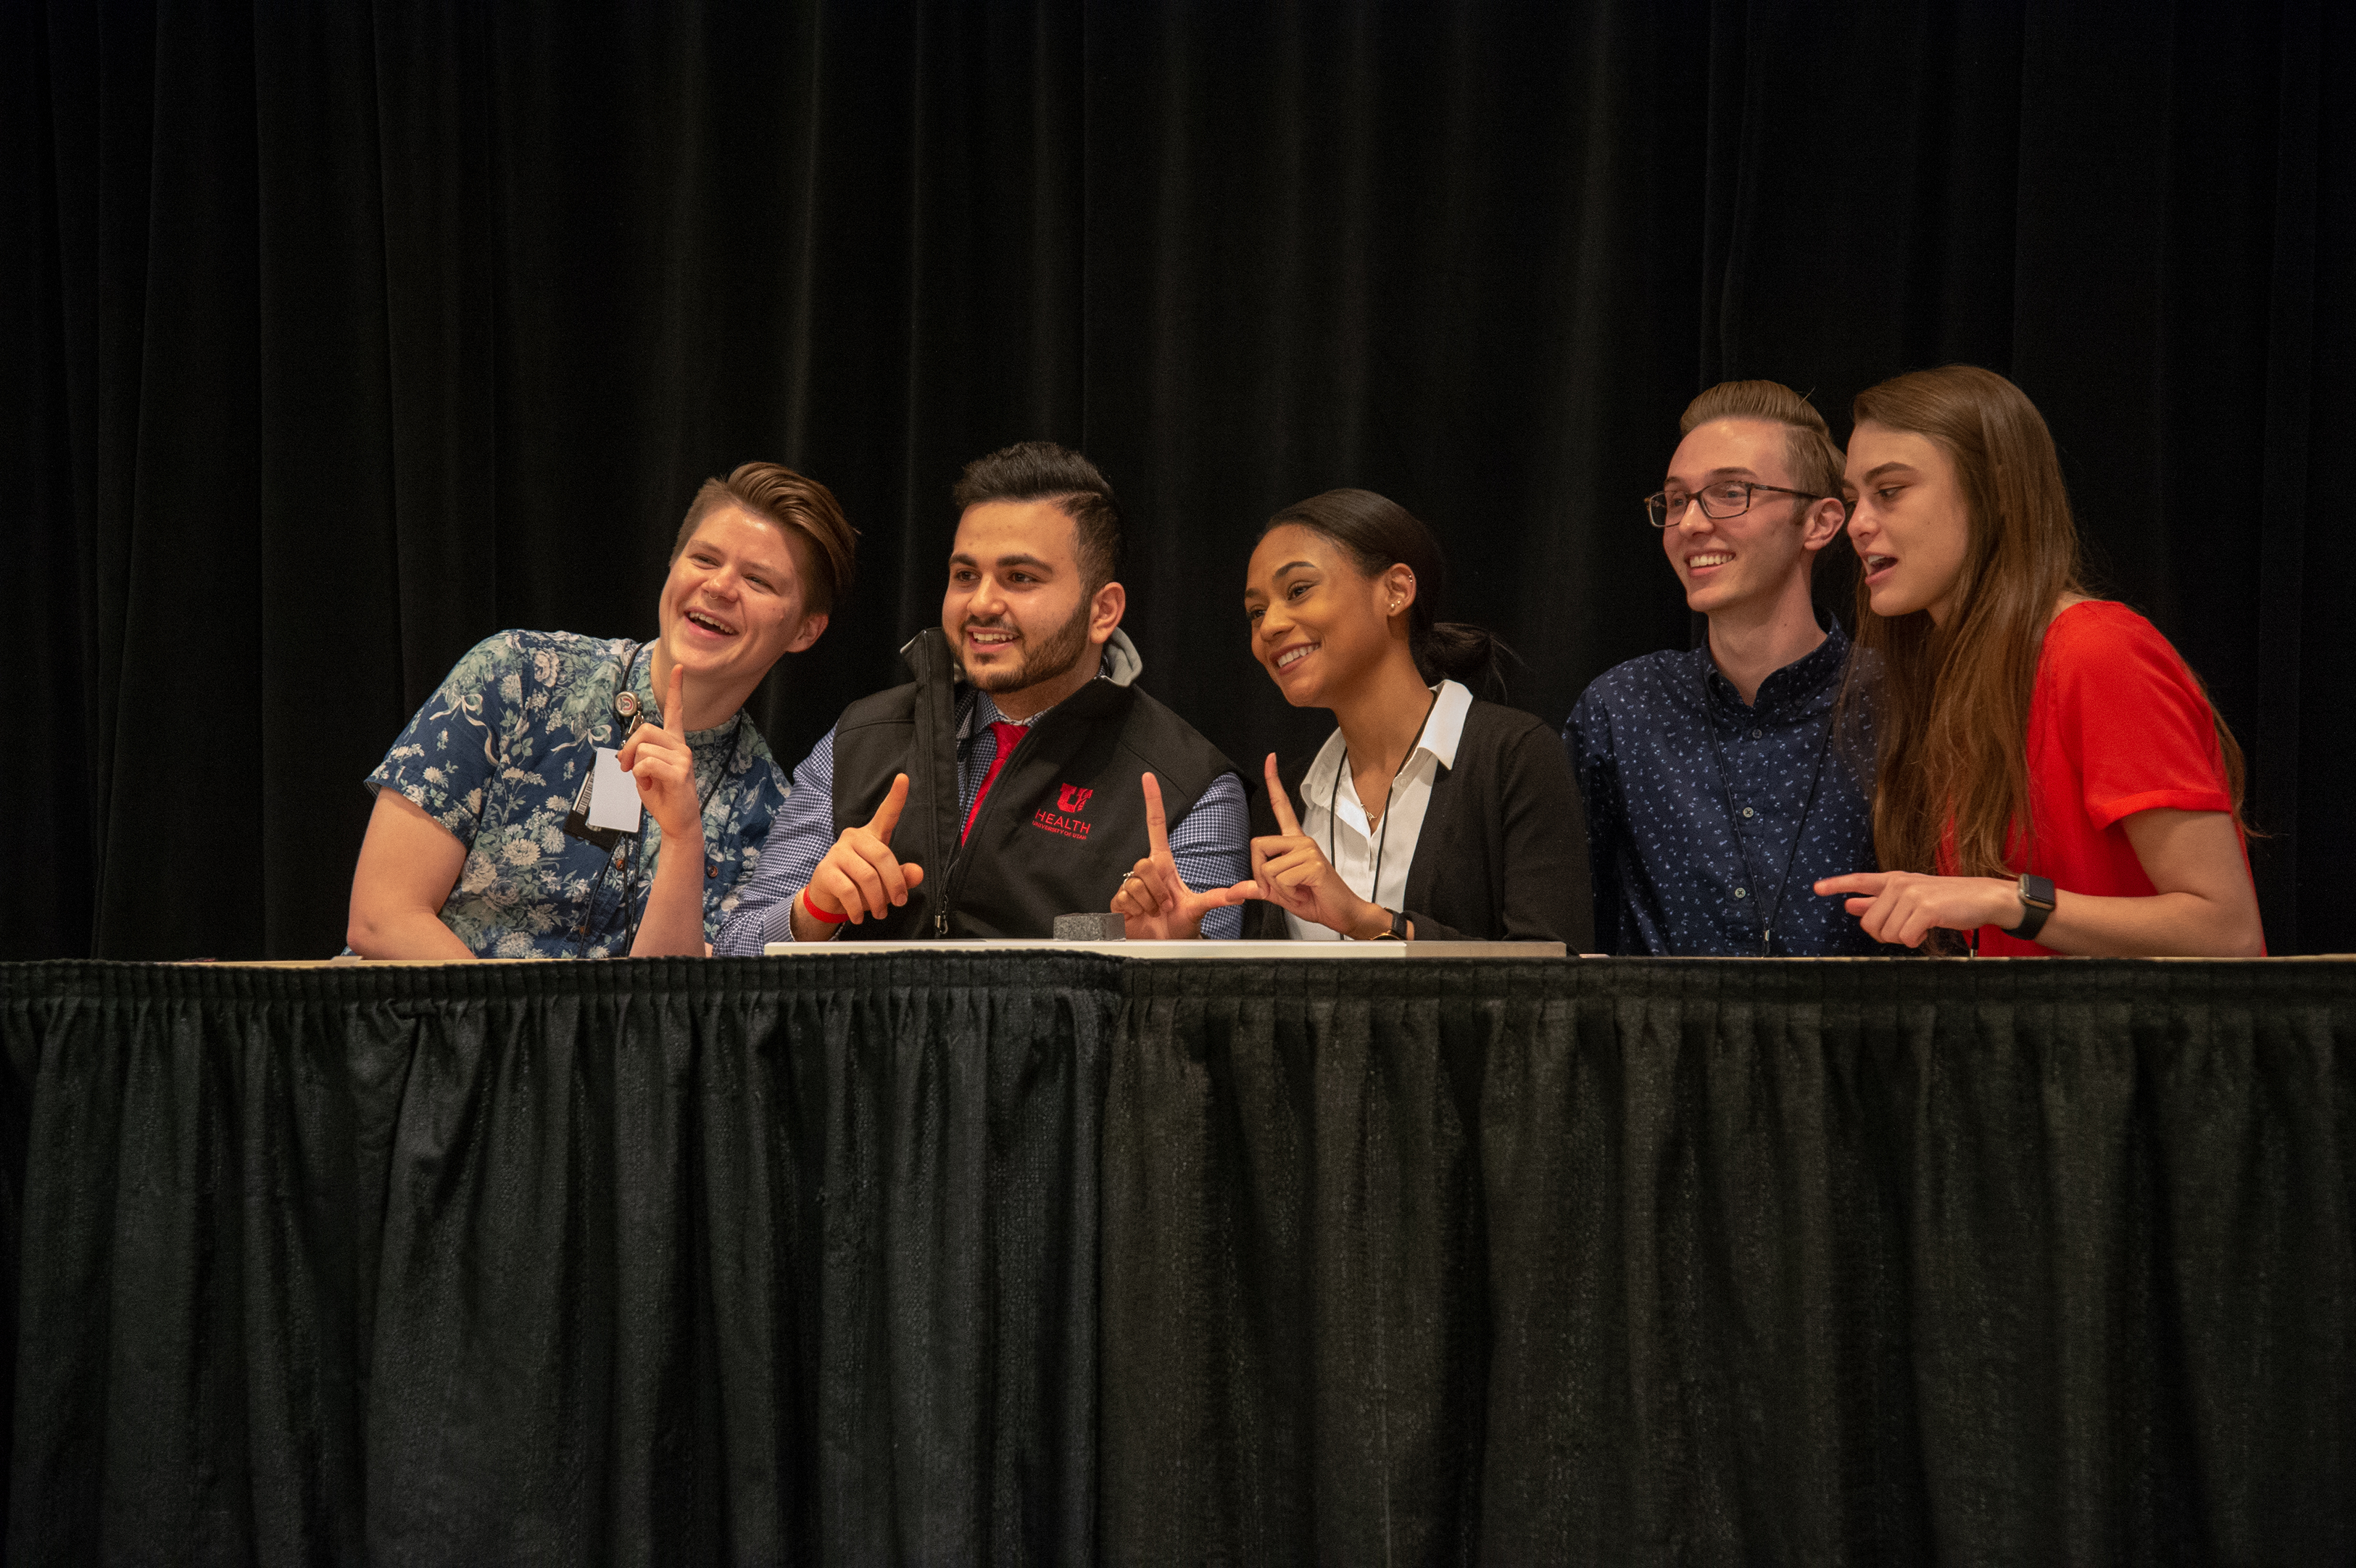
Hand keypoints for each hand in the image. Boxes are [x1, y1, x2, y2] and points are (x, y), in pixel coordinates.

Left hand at [618, 663, 702, 840]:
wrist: (677, 822)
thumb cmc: (662, 796)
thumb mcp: (644, 772)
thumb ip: (639, 754)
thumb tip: (628, 752)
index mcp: (674, 744)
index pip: (676, 711)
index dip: (676, 689)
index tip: (678, 668)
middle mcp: (681, 747)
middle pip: (645, 729)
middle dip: (628, 747)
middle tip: (625, 766)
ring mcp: (683, 759)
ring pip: (643, 748)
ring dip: (634, 766)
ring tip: (646, 780)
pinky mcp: (680, 773)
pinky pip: (646, 764)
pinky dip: (640, 776)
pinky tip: (652, 785)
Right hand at [805, 772, 926, 922]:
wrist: (827, 899)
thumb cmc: (860, 885)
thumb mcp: (884, 881)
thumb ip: (902, 876)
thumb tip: (917, 873)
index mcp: (872, 836)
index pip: (886, 814)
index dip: (896, 797)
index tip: (903, 778)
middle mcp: (854, 838)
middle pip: (883, 857)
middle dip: (895, 884)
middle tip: (898, 902)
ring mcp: (838, 853)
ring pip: (867, 876)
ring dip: (877, 900)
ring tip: (879, 912)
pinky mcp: (826, 870)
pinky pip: (849, 890)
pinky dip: (857, 907)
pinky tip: (858, 915)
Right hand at [1108, 772, 1250, 938]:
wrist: (1161, 946)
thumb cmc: (1179, 924)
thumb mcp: (1202, 906)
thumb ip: (1225, 896)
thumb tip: (1253, 890)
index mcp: (1164, 864)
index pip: (1156, 826)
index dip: (1152, 802)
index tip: (1148, 777)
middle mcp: (1147, 871)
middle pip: (1144, 863)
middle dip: (1159, 889)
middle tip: (1167, 905)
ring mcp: (1132, 884)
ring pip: (1136, 882)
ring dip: (1150, 901)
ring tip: (1156, 911)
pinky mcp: (1119, 900)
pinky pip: (1125, 896)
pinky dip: (1137, 909)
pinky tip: (1140, 915)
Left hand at [1238, 753, 1390, 938]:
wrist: (1341, 913)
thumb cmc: (1314, 898)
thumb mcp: (1279, 894)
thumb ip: (1257, 888)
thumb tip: (1235, 891)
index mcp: (1294, 842)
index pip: (1282, 806)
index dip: (1274, 781)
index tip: (1270, 757)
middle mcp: (1301, 841)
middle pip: (1256, 845)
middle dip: (1260, 874)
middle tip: (1283, 887)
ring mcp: (1308, 850)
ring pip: (1267, 868)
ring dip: (1277, 889)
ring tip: (1299, 890)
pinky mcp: (1314, 864)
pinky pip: (1281, 879)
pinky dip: (1288, 894)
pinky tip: (1305, 892)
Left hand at [1812, 870, 2021, 947]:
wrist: (1985, 897)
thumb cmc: (1948, 901)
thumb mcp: (1911, 896)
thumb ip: (1879, 901)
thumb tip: (1851, 905)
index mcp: (1894, 880)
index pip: (1859, 880)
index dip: (1836, 885)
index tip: (1817, 888)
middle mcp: (1899, 884)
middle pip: (1869, 923)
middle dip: (1885, 934)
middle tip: (1906, 929)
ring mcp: (1911, 894)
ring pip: (1887, 933)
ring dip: (1904, 938)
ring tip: (1921, 926)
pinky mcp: (1924, 907)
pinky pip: (1905, 937)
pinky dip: (1916, 940)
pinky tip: (1927, 930)